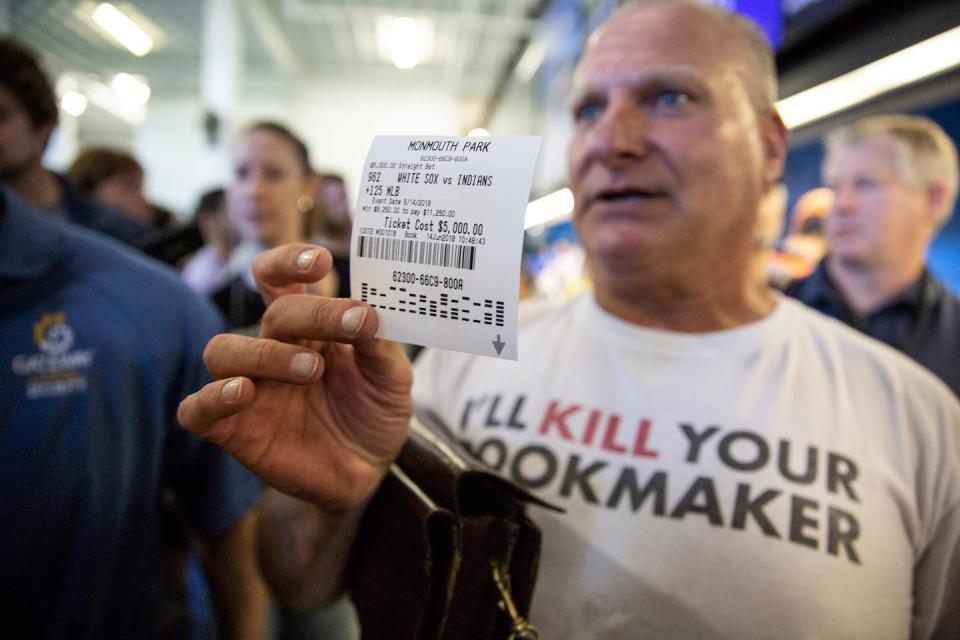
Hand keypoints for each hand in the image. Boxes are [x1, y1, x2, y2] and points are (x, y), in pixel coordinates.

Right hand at [178, 244, 412, 510]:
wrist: (367, 473)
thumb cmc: (372, 414)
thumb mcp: (391, 379)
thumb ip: (380, 346)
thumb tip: (371, 311)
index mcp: (308, 329)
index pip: (280, 280)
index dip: (289, 262)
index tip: (318, 260)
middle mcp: (273, 351)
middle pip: (272, 315)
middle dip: (312, 314)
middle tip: (351, 325)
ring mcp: (250, 389)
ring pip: (223, 351)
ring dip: (266, 353)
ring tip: (310, 369)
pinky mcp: (234, 431)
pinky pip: (196, 409)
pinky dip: (211, 398)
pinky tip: (242, 392)